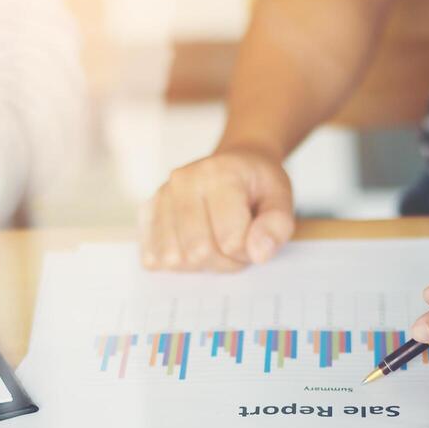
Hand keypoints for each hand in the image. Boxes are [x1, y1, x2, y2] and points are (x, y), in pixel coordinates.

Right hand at [141, 146, 294, 270]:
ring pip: (175, 259)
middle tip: (236, 243)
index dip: (248, 251)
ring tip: (216, 241)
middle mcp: (182, 181)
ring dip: (201, 264)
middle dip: (224, 260)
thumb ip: (277, 226)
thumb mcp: (281, 198)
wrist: (235, 163)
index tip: (255, 236)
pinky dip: (178, 262)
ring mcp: (160, 196)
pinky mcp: (147, 212)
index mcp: (218, 174)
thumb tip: (258, 253)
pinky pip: (153, 258)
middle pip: (198, 252)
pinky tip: (192, 245)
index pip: (230, 241)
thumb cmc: (257, 185)